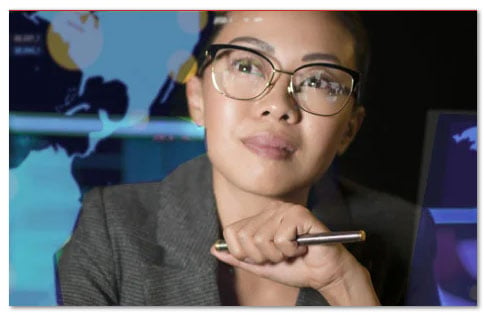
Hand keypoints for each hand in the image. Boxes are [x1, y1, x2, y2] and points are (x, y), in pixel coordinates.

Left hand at [210, 201, 379, 304]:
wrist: (324, 274)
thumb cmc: (296, 268)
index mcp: (260, 218)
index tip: (264, 257)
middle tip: (281, 255)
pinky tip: (302, 248)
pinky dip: (291, 251)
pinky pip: (281, 239)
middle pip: (246, 237)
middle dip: (263, 256)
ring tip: (292, 252)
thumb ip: (238, 257)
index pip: (232, 231)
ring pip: (262, 239)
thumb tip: (213, 249)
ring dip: (278, 255)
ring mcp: (286, 210)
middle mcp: (271, 210)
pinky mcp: (300, 214)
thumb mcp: (261, 265)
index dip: (244, 252)